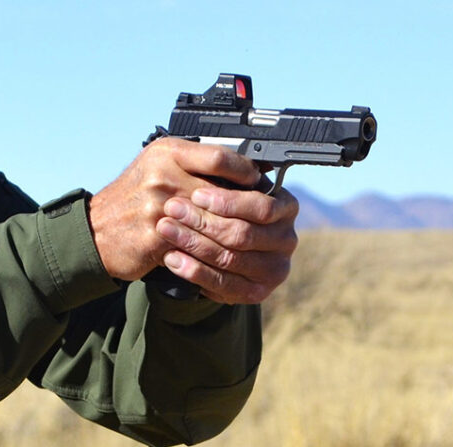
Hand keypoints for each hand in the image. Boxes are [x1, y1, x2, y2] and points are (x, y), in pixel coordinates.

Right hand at [88, 138, 264, 281]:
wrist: (95, 231)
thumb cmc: (132, 199)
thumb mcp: (157, 167)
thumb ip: (194, 164)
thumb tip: (244, 169)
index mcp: (166, 153)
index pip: (220, 158)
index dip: (245, 173)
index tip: (257, 184)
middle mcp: (161, 175)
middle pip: (222, 193)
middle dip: (244, 210)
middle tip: (261, 218)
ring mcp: (158, 206)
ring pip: (213, 222)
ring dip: (233, 235)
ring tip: (247, 240)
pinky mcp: (155, 236)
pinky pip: (197, 246)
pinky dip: (213, 253)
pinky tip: (224, 256)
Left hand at [156, 184, 297, 303]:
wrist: (215, 244)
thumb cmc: (218, 206)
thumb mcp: (226, 185)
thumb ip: (225, 176)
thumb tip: (211, 161)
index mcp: (286, 206)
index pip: (261, 206)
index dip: (228, 202)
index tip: (196, 194)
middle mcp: (286, 239)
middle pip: (243, 234)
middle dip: (202, 221)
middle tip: (172, 209)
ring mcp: (274, 268)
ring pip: (230, 258)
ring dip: (193, 244)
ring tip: (166, 229)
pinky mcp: (258, 291)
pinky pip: (224, 285)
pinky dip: (195, 271)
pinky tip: (172, 258)